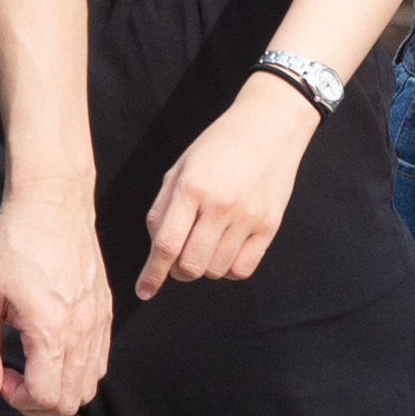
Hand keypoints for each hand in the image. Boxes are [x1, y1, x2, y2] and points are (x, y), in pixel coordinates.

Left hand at [0, 184, 112, 415]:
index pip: (47, 398)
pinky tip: (52, 346)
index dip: (17, 398)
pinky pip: (100, 359)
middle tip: (13, 373)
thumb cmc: (13, 244)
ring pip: (90, 384)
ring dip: (59, 387)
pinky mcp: (105, 309)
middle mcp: (83, 330)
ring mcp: (99, 320)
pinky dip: (77, 369)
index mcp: (51, 329)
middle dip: (37, 400)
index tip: (0, 372)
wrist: (51, 202)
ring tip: (33, 362)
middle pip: (72, 400)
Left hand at [139, 74, 319, 293]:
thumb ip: (163, 208)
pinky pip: (243, 269)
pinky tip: (226, 250)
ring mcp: (248, 216)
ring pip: (215, 270)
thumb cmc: (219, 145)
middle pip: (190, 265)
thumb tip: (156, 251)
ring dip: (203, 268)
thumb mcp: (181, 167)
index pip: (166, 244)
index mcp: (192, 187)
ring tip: (205, 246)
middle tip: (179, 259)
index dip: (152, 274)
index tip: (144, 290)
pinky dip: (228, 269)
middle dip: (177, 271)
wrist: (270, 125)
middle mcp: (220, 204)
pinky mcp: (269, 225)